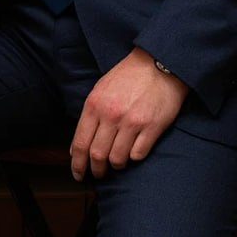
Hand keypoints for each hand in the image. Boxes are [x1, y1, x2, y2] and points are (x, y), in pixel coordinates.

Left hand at [69, 47, 189, 180]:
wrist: (158, 62)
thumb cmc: (128, 76)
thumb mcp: (101, 89)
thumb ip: (90, 115)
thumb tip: (78, 146)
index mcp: (95, 105)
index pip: (80, 144)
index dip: (77, 165)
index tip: (78, 174)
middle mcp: (111, 115)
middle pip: (97, 156)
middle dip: (96, 170)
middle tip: (99, 174)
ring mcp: (132, 122)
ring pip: (117, 159)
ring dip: (116, 165)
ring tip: (118, 162)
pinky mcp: (152, 127)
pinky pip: (138, 155)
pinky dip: (134, 157)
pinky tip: (134, 151)